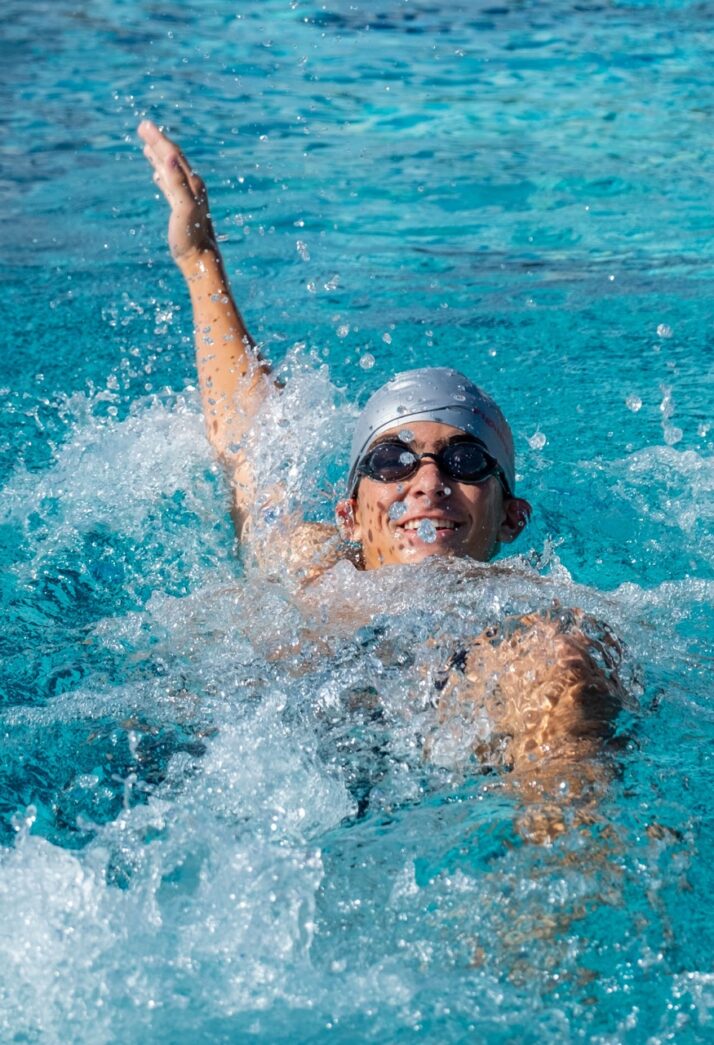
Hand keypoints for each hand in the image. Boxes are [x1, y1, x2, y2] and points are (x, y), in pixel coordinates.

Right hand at [138, 120, 215, 262]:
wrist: (201, 260)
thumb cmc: (192, 236)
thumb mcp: (184, 208)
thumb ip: (177, 183)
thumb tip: (168, 157)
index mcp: (191, 184)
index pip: (172, 155)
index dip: (157, 139)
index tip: (143, 125)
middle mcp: (191, 187)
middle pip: (172, 158)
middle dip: (158, 142)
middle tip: (142, 127)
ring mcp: (186, 198)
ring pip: (170, 171)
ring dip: (158, 157)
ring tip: (148, 146)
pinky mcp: (181, 209)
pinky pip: (169, 187)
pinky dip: (162, 177)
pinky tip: (156, 176)